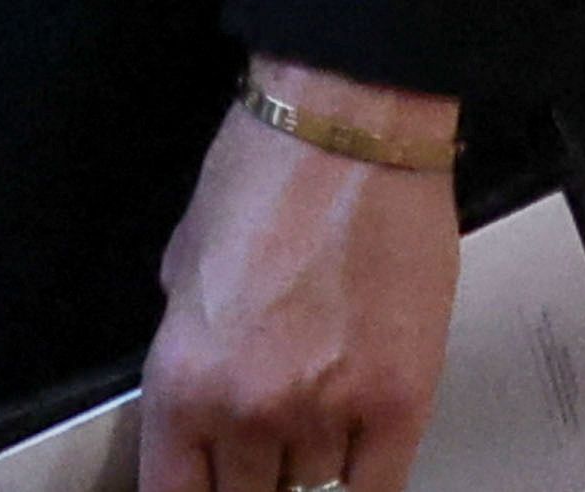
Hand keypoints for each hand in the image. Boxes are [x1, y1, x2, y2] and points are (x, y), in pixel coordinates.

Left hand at [139, 71, 459, 491]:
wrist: (348, 128)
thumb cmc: (262, 174)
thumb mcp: (183, 263)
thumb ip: (189, 346)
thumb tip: (199, 402)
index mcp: (183, 376)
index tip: (203, 489)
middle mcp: (251, 410)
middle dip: (251, 482)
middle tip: (261, 451)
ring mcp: (329, 414)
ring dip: (307, 472)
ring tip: (310, 423)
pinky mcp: (401, 406)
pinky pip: (377, 490)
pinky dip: (361, 481)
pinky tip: (353, 458)